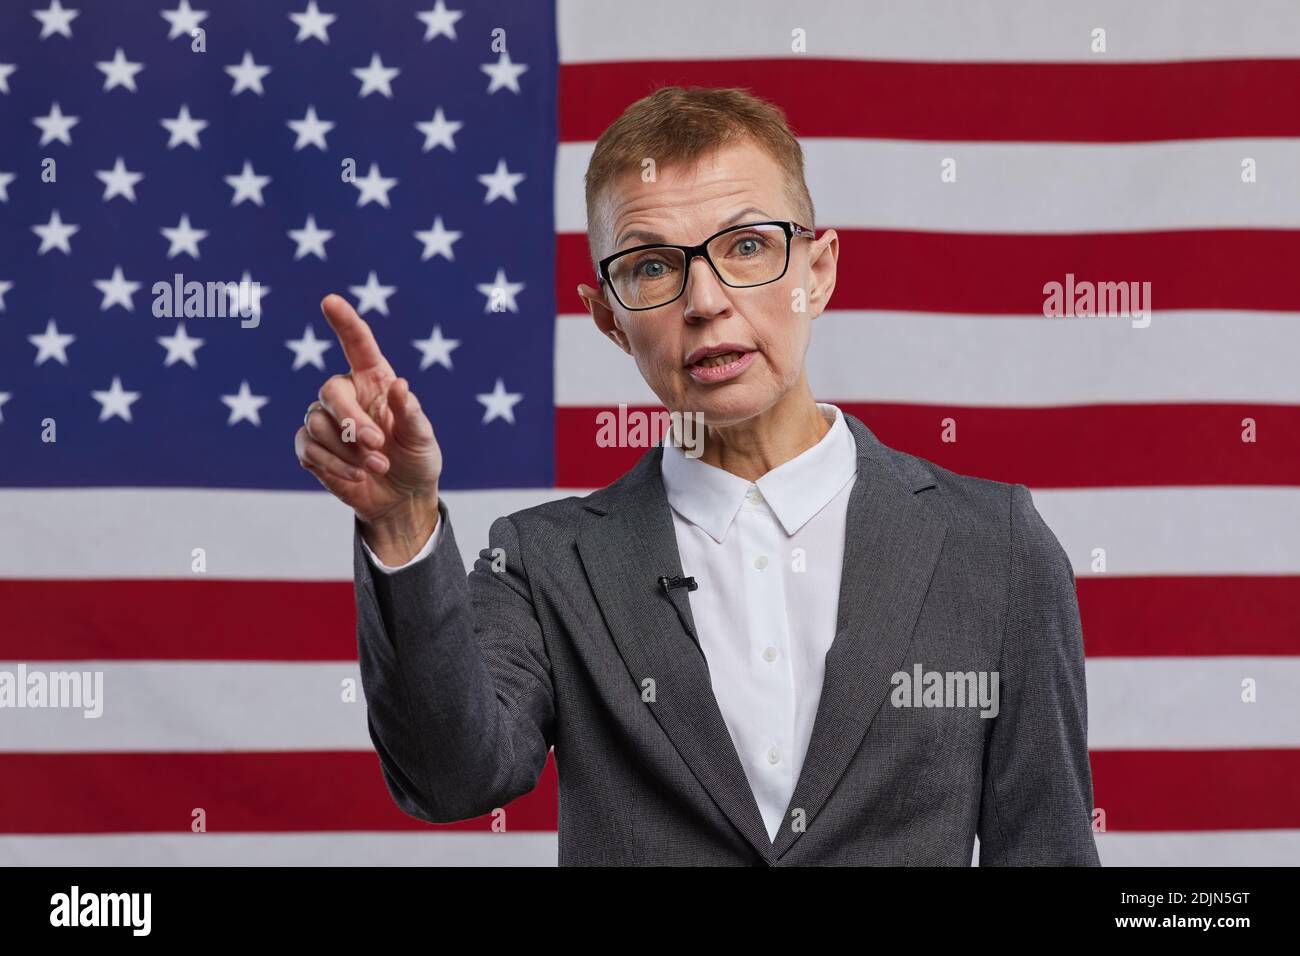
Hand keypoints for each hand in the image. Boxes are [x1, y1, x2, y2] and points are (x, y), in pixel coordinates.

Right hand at [294, 294, 442, 562]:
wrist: (403, 498)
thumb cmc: (417, 459)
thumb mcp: (423, 438)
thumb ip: (410, 413)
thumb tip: (399, 385)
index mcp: (375, 381)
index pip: (358, 345)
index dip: (344, 322)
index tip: (330, 300)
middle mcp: (347, 395)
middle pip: (330, 391)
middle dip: (351, 421)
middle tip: (378, 445)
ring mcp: (326, 420)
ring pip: (319, 424)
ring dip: (349, 451)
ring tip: (378, 467)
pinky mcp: (312, 448)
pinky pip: (308, 448)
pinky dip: (333, 466)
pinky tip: (357, 477)